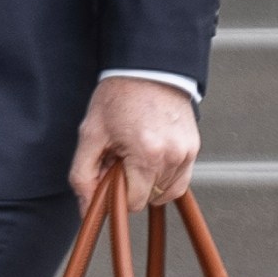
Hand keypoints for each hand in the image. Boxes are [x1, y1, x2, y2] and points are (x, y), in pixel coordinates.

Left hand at [68, 78, 199, 214]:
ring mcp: (187, 152)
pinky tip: (150, 156)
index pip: (133, 202)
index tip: (109, 170)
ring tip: (136, 153)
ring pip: (166, 192)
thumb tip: (86, 209)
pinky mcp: (194, 147)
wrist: (147, 67)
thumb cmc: (119, 96)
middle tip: (120, 157)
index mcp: (147, 154)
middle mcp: (173, 156)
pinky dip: (164, 175)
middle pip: (149, 198)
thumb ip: (83, 175)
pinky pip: (180, 179)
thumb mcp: (91, 134)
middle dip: (131, 185)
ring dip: (148, 181)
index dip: (115, 191)